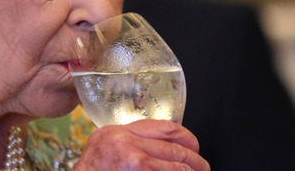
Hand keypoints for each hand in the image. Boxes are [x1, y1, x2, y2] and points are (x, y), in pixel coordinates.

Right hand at [74, 119, 209, 169]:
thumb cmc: (92, 170)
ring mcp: (136, 166)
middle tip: (202, 166)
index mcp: (120, 133)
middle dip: (195, 160)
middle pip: (176, 149)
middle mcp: (128, 146)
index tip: (193, 145)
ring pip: (178, 168)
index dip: (187, 137)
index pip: (166, 128)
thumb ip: (130, 138)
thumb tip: (161, 141)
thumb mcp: (106, 143)